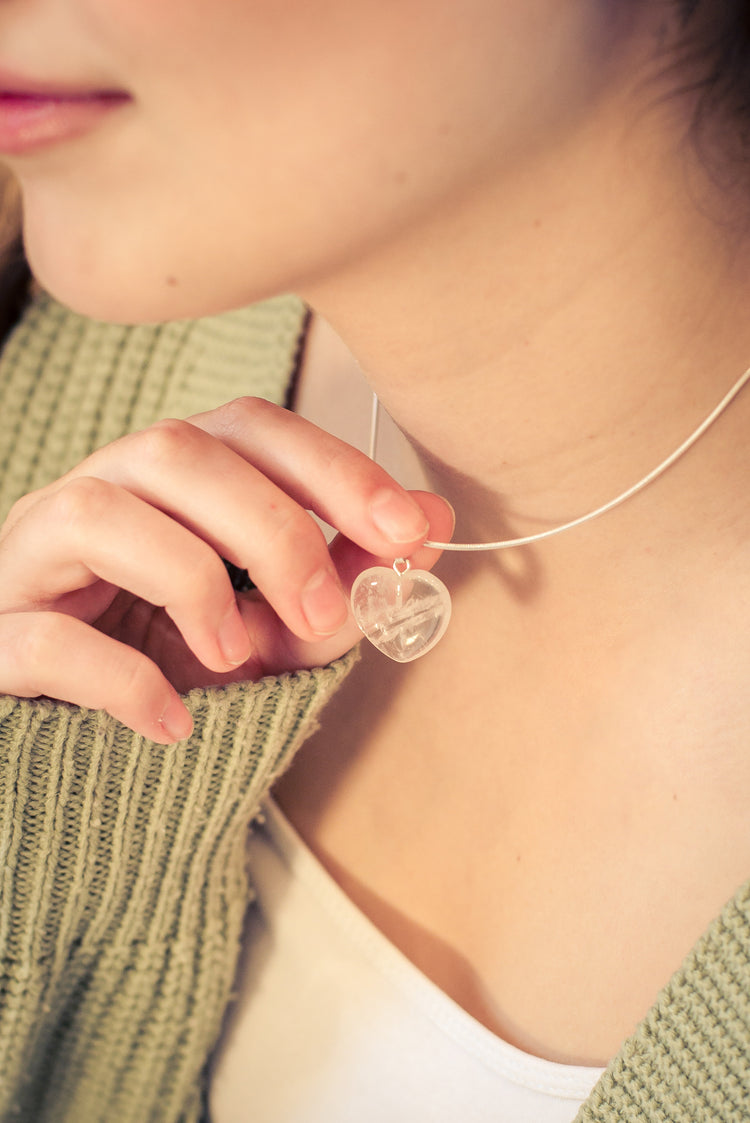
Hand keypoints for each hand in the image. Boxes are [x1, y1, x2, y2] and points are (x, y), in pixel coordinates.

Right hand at [0, 397, 452, 742]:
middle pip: (177, 451)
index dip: (331, 467)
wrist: (68, 740)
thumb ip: (340, 584)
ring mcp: (34, 559)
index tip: (407, 527)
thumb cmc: (171, 663)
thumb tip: (431, 528)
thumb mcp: (269, 631)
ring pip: (96, 511)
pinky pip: (44, 636)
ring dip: (188, 579)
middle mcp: (99, 495)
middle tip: (323, 609)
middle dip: (272, 526)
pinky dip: (120, 677)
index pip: (247, 428)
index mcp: (170, 482)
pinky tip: (173, 721)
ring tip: (232, 654)